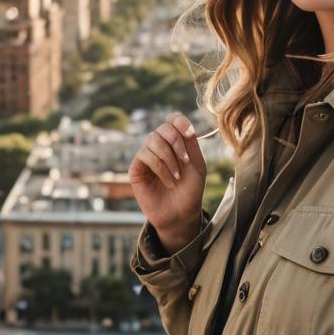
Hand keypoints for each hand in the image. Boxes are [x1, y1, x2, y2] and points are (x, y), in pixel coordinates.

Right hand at [128, 112, 206, 252]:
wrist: (181, 214)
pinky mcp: (136, 168)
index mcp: (176, 142)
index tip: (189, 134)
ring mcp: (147, 156)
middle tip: (186, 162)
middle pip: (163, 127)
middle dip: (176, 142)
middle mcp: (160, 146)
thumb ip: (190, 143)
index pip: (173, 120)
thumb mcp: (197, 165)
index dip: (180, 122)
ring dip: (169, 158)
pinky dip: (160, 167)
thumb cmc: (191, 191)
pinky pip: (145, 155)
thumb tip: (182, 123)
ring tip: (177, 177)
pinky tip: (169, 181)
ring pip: (153, 139)